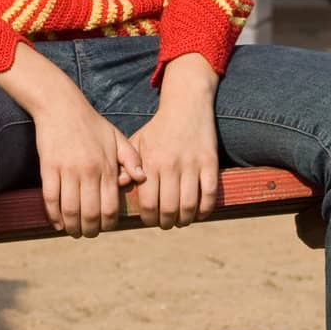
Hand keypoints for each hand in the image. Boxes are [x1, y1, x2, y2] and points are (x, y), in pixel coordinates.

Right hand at [33, 86, 146, 238]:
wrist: (61, 105)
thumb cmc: (91, 123)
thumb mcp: (116, 137)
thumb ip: (131, 158)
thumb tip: (141, 179)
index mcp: (107, 167)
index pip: (111, 207)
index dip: (108, 223)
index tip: (104, 227)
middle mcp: (89, 171)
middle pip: (91, 214)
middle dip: (90, 230)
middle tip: (88, 234)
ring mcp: (68, 170)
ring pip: (70, 210)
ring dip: (72, 227)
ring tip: (73, 232)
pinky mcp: (49, 168)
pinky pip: (51, 199)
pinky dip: (53, 215)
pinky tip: (57, 223)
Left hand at [125, 67, 219, 228]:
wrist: (186, 106)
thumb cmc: (158, 129)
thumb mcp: (138, 142)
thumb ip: (127, 165)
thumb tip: (119, 186)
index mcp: (150, 162)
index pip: (148, 203)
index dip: (148, 218)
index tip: (149, 220)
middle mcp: (170, 164)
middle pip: (169, 208)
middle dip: (166, 222)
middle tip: (165, 223)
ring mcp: (192, 164)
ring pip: (189, 205)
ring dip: (185, 219)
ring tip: (181, 220)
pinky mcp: (210, 162)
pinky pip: (210, 194)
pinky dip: (205, 210)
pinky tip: (199, 213)